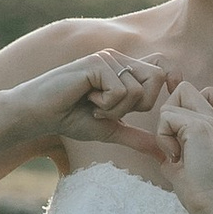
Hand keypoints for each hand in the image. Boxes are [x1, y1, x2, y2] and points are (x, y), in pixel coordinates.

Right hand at [54, 51, 175, 156]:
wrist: (39, 114)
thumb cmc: (71, 119)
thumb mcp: (110, 130)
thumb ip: (136, 137)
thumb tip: (162, 154)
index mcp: (125, 70)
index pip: (162, 66)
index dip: (172, 77)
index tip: (173, 92)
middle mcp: (119, 59)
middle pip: (157, 77)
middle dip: (140, 104)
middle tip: (112, 110)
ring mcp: (108, 59)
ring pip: (137, 90)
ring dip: (116, 109)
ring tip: (94, 105)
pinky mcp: (97, 63)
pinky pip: (119, 91)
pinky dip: (105, 105)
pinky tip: (85, 99)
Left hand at [152, 77, 212, 213]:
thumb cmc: (201, 190)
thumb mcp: (184, 160)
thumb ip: (175, 144)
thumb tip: (152, 146)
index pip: (211, 91)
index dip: (190, 100)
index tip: (181, 126)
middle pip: (185, 88)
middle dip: (171, 112)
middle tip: (178, 144)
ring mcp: (211, 120)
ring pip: (172, 101)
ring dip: (165, 128)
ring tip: (178, 153)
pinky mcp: (200, 126)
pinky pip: (166, 117)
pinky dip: (164, 137)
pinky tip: (177, 157)